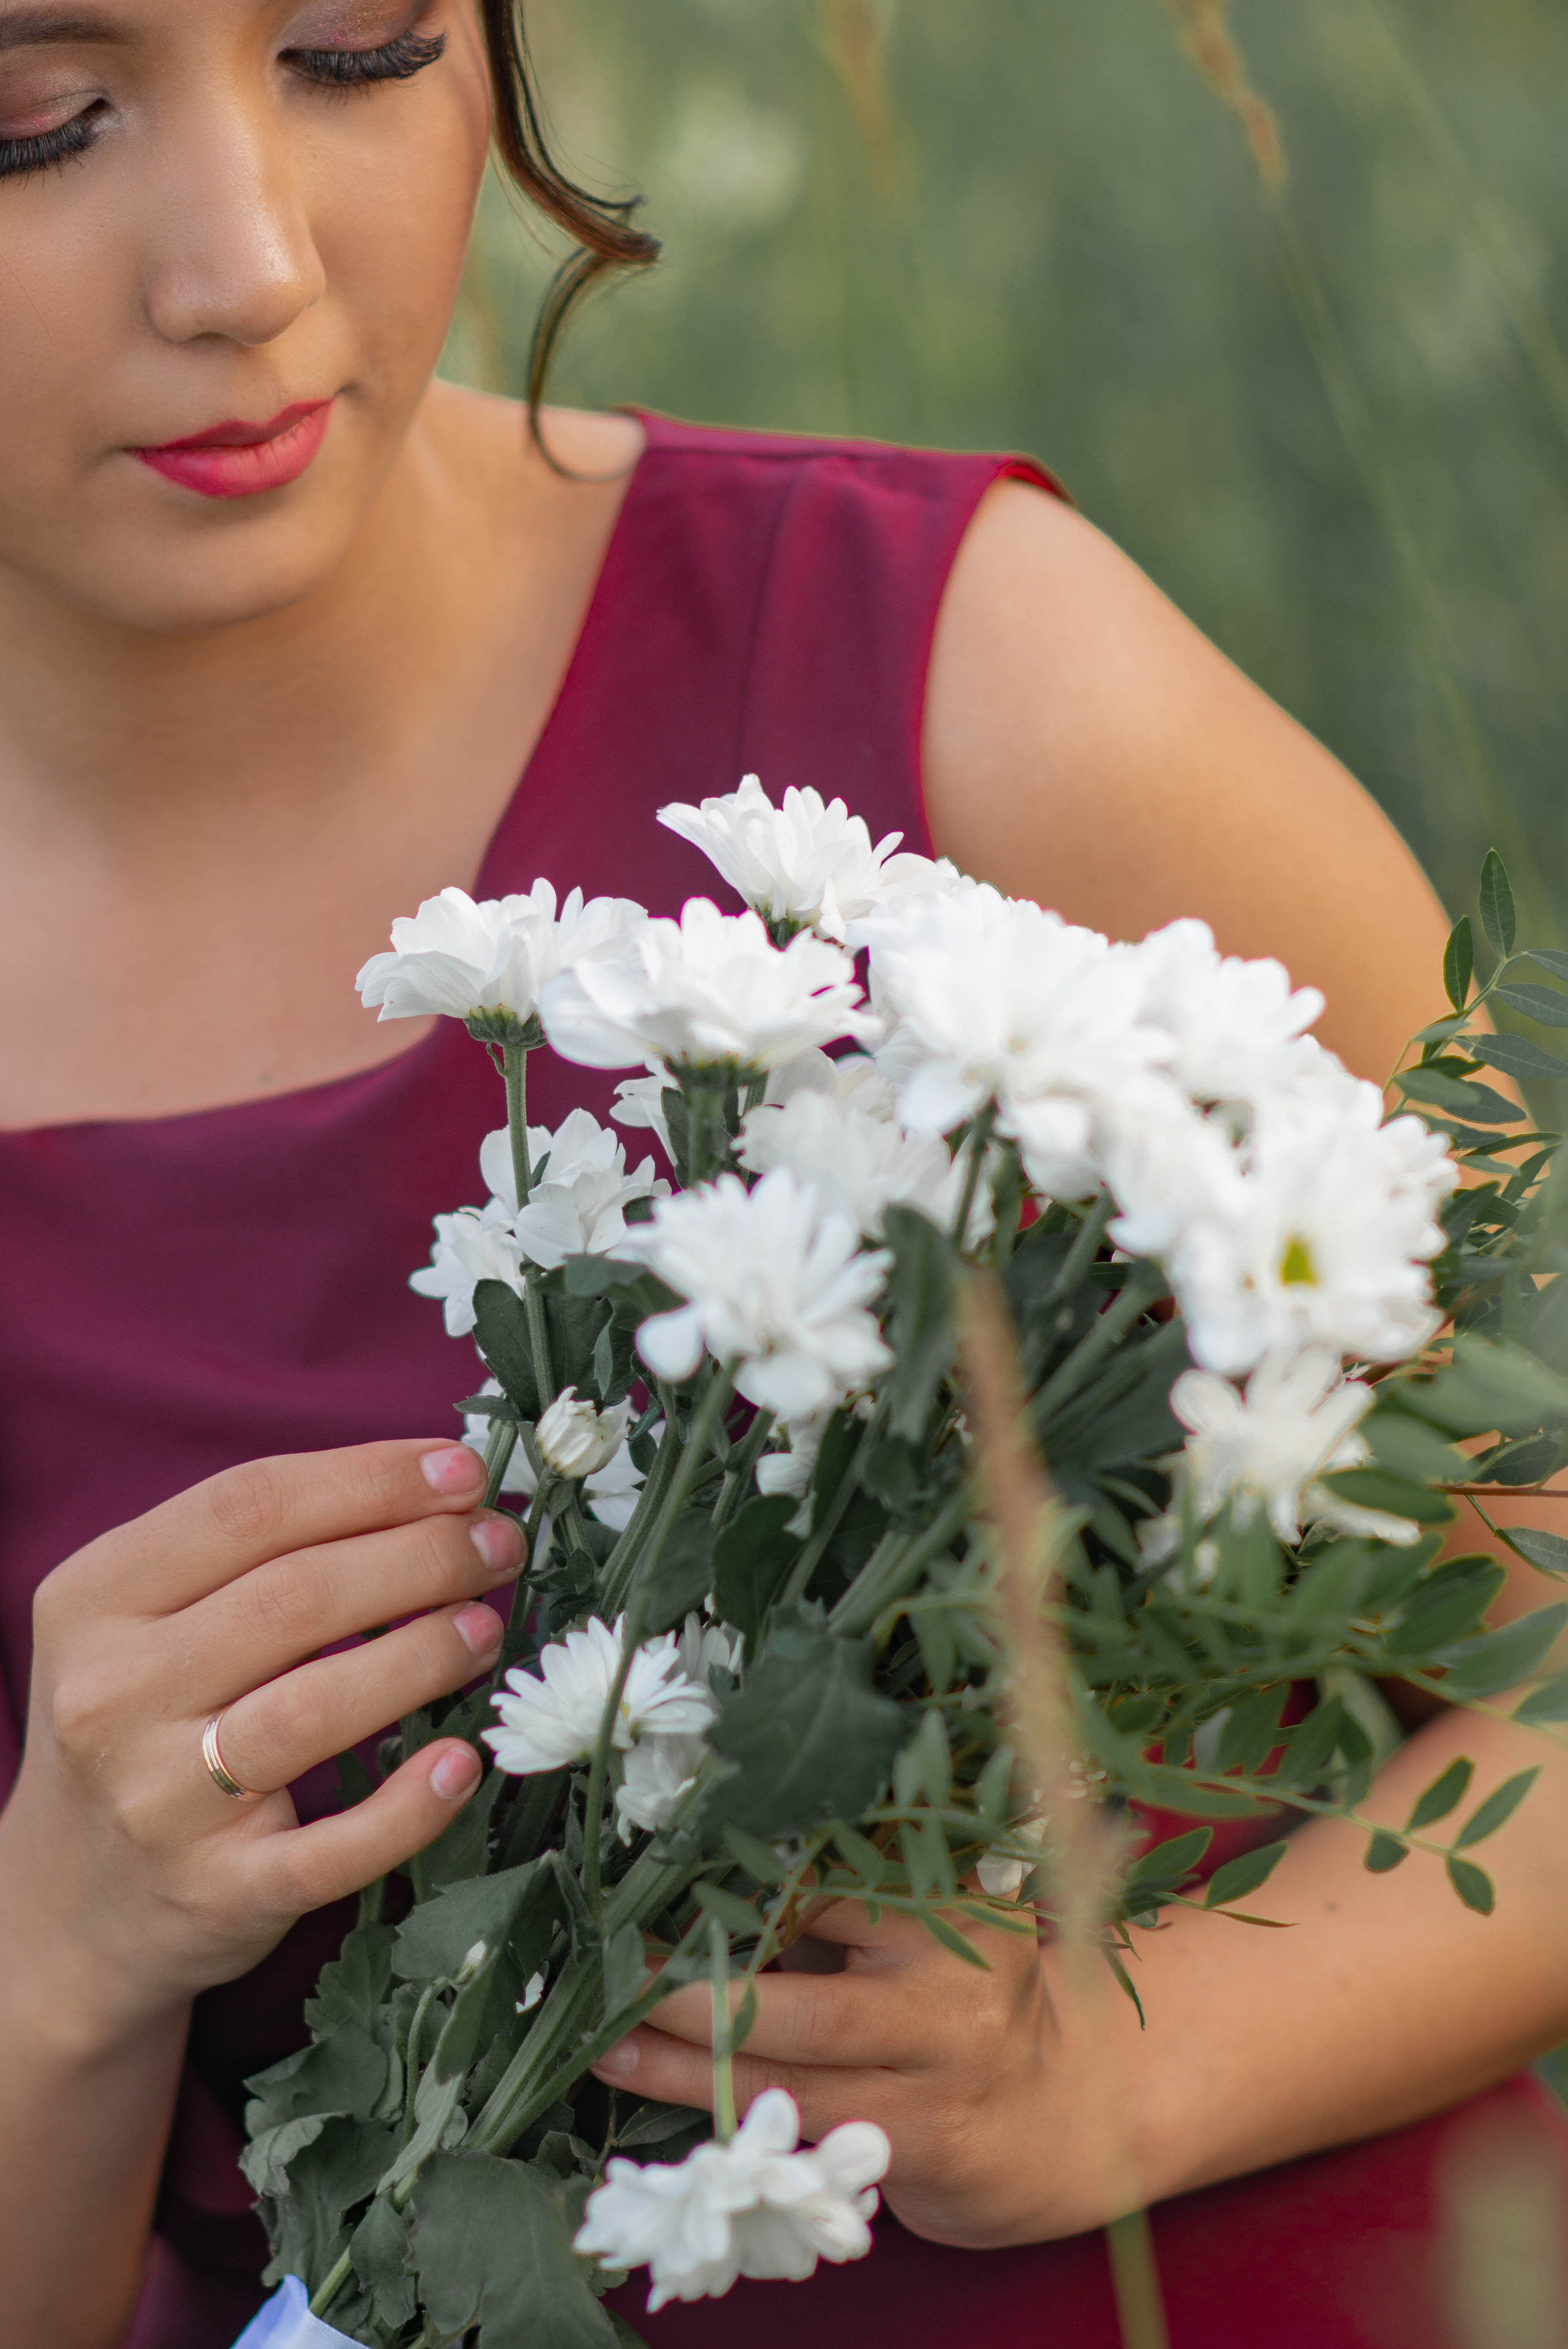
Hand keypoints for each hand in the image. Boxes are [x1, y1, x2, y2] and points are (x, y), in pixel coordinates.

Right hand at [2, 1438, 523, 2041]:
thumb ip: (262, 1548)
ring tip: (486, 1629)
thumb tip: (434, 1487)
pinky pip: (331, 1850)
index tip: (463, 1470)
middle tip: (497, 1546)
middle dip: (422, 1557)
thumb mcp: (150, 1616)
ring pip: (311, 1710)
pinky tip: (464, 1764)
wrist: (71, 1903)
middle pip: (295, 1598)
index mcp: (97, 1598)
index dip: (372, 1479)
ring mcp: (160, 1802)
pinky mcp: (217, 1893)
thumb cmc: (145, 1722)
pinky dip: (407, 1808)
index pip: (250, 1507)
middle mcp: (113, 1695)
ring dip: (422, 1657)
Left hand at [589, 1897, 1120, 2247]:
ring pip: (790, 2070)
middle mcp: (947, 1980)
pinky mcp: (926, 2145)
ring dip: (688, 2064)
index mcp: (945, 1899)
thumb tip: (704, 1881)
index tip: (652, 1880)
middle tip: (610, 1977)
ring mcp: (939, 2070)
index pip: (820, 1882)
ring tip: (610, 2047)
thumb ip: (846, 1905)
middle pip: (797, 1990)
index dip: (729, 1887)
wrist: (1083, 2105)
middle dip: (692, 1989)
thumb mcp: (934, 1925)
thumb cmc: (976, 1997)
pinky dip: (733, 2115)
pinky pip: (809, 2129)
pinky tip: (675, 2107)